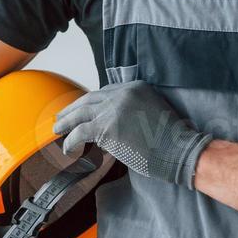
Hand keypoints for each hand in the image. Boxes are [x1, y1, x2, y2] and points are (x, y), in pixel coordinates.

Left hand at [52, 79, 212, 188]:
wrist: (180, 150)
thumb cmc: (172, 139)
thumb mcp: (153, 112)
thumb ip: (132, 112)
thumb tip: (109, 128)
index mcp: (135, 87)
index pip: (104, 92)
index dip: (90, 103)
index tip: (81, 110)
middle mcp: (122, 94)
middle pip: (89, 99)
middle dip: (73, 108)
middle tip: (62, 117)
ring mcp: (113, 110)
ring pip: (80, 113)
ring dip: (66, 122)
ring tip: (57, 129)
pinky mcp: (106, 128)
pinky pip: (80, 132)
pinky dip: (70, 140)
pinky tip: (67, 147)